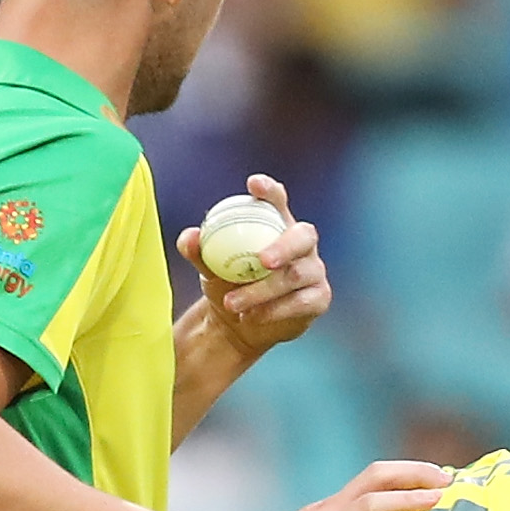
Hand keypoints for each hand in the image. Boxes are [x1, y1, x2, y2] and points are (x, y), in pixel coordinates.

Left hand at [177, 174, 332, 358]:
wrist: (241, 326)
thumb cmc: (228, 285)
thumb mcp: (209, 268)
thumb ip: (199, 251)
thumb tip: (190, 237)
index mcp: (276, 225)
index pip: (277, 201)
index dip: (270, 191)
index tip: (253, 184)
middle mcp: (301, 245)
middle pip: (303, 236)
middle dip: (284, 246)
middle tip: (262, 261)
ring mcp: (314, 271)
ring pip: (295, 276)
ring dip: (262, 290)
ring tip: (232, 303)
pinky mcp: (319, 298)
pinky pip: (300, 303)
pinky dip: (273, 310)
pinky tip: (251, 317)